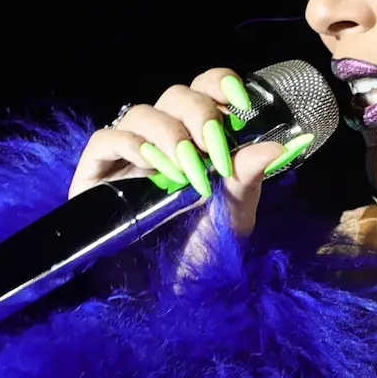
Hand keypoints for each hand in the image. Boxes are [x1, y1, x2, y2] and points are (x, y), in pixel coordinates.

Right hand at [69, 68, 319, 239]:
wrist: (163, 293)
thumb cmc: (199, 252)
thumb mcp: (233, 215)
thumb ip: (248, 178)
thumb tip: (280, 146)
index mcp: (199, 140)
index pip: (206, 90)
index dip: (219, 84)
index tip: (240, 101)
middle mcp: (164, 139)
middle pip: (175, 96)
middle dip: (198, 115)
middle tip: (212, 148)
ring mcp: (128, 154)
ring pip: (141, 113)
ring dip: (168, 135)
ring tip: (184, 170)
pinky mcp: (96, 173)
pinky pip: (105, 139)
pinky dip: (129, 144)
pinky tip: (149, 166)